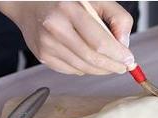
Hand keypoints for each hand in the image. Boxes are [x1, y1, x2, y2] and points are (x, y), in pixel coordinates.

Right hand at [0, 1, 134, 74]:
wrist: (28, 4)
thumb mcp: (95, 0)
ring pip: (83, 68)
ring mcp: (46, 44)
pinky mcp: (43, 56)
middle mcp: (55, 27)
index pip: (100, 42)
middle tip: (123, 67)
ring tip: (110, 65)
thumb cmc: (66, 1)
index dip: (118, 55)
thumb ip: (117, 18)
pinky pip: (72, 71)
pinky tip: (88, 60)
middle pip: (92, 58)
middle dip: (112, 66)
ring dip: (101, 70)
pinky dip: (85, 69)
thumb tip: (124, 44)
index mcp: (69, 9)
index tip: (129, 61)